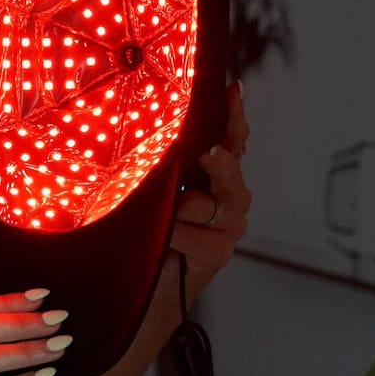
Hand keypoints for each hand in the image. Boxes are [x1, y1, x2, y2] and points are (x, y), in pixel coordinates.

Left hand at [161, 79, 251, 305]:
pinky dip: (176, 234)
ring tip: (166, 215)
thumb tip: (140, 125)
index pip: (231, 140)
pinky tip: (164, 238)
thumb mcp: (151, 190)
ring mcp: (227, 226)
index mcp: (214, 176)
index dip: (233, 116)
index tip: (234, 90)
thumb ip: (161, 165)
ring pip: (211, 203)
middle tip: (207, 154)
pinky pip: (195, 234)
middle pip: (230, 168)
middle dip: (219, 161)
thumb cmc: (146, 231)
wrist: (144, 285)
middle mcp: (228, 198)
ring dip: (183, 207)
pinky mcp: (218, 253)